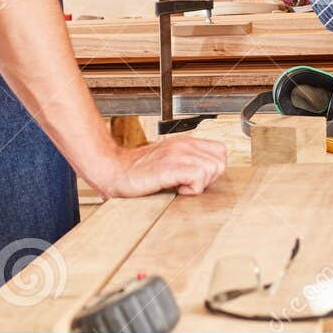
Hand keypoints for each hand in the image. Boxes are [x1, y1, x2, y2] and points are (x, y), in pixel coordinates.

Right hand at [90, 135, 228, 197]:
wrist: (112, 170)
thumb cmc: (137, 172)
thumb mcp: (168, 161)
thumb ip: (187, 163)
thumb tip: (207, 176)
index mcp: (185, 142)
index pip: (220, 152)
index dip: (211, 169)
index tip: (194, 178)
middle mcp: (184, 145)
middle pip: (220, 162)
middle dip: (208, 178)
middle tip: (186, 183)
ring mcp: (177, 154)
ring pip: (213, 170)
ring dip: (198, 184)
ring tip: (178, 185)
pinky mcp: (170, 167)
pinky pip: (199, 177)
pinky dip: (191, 189)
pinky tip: (175, 188)